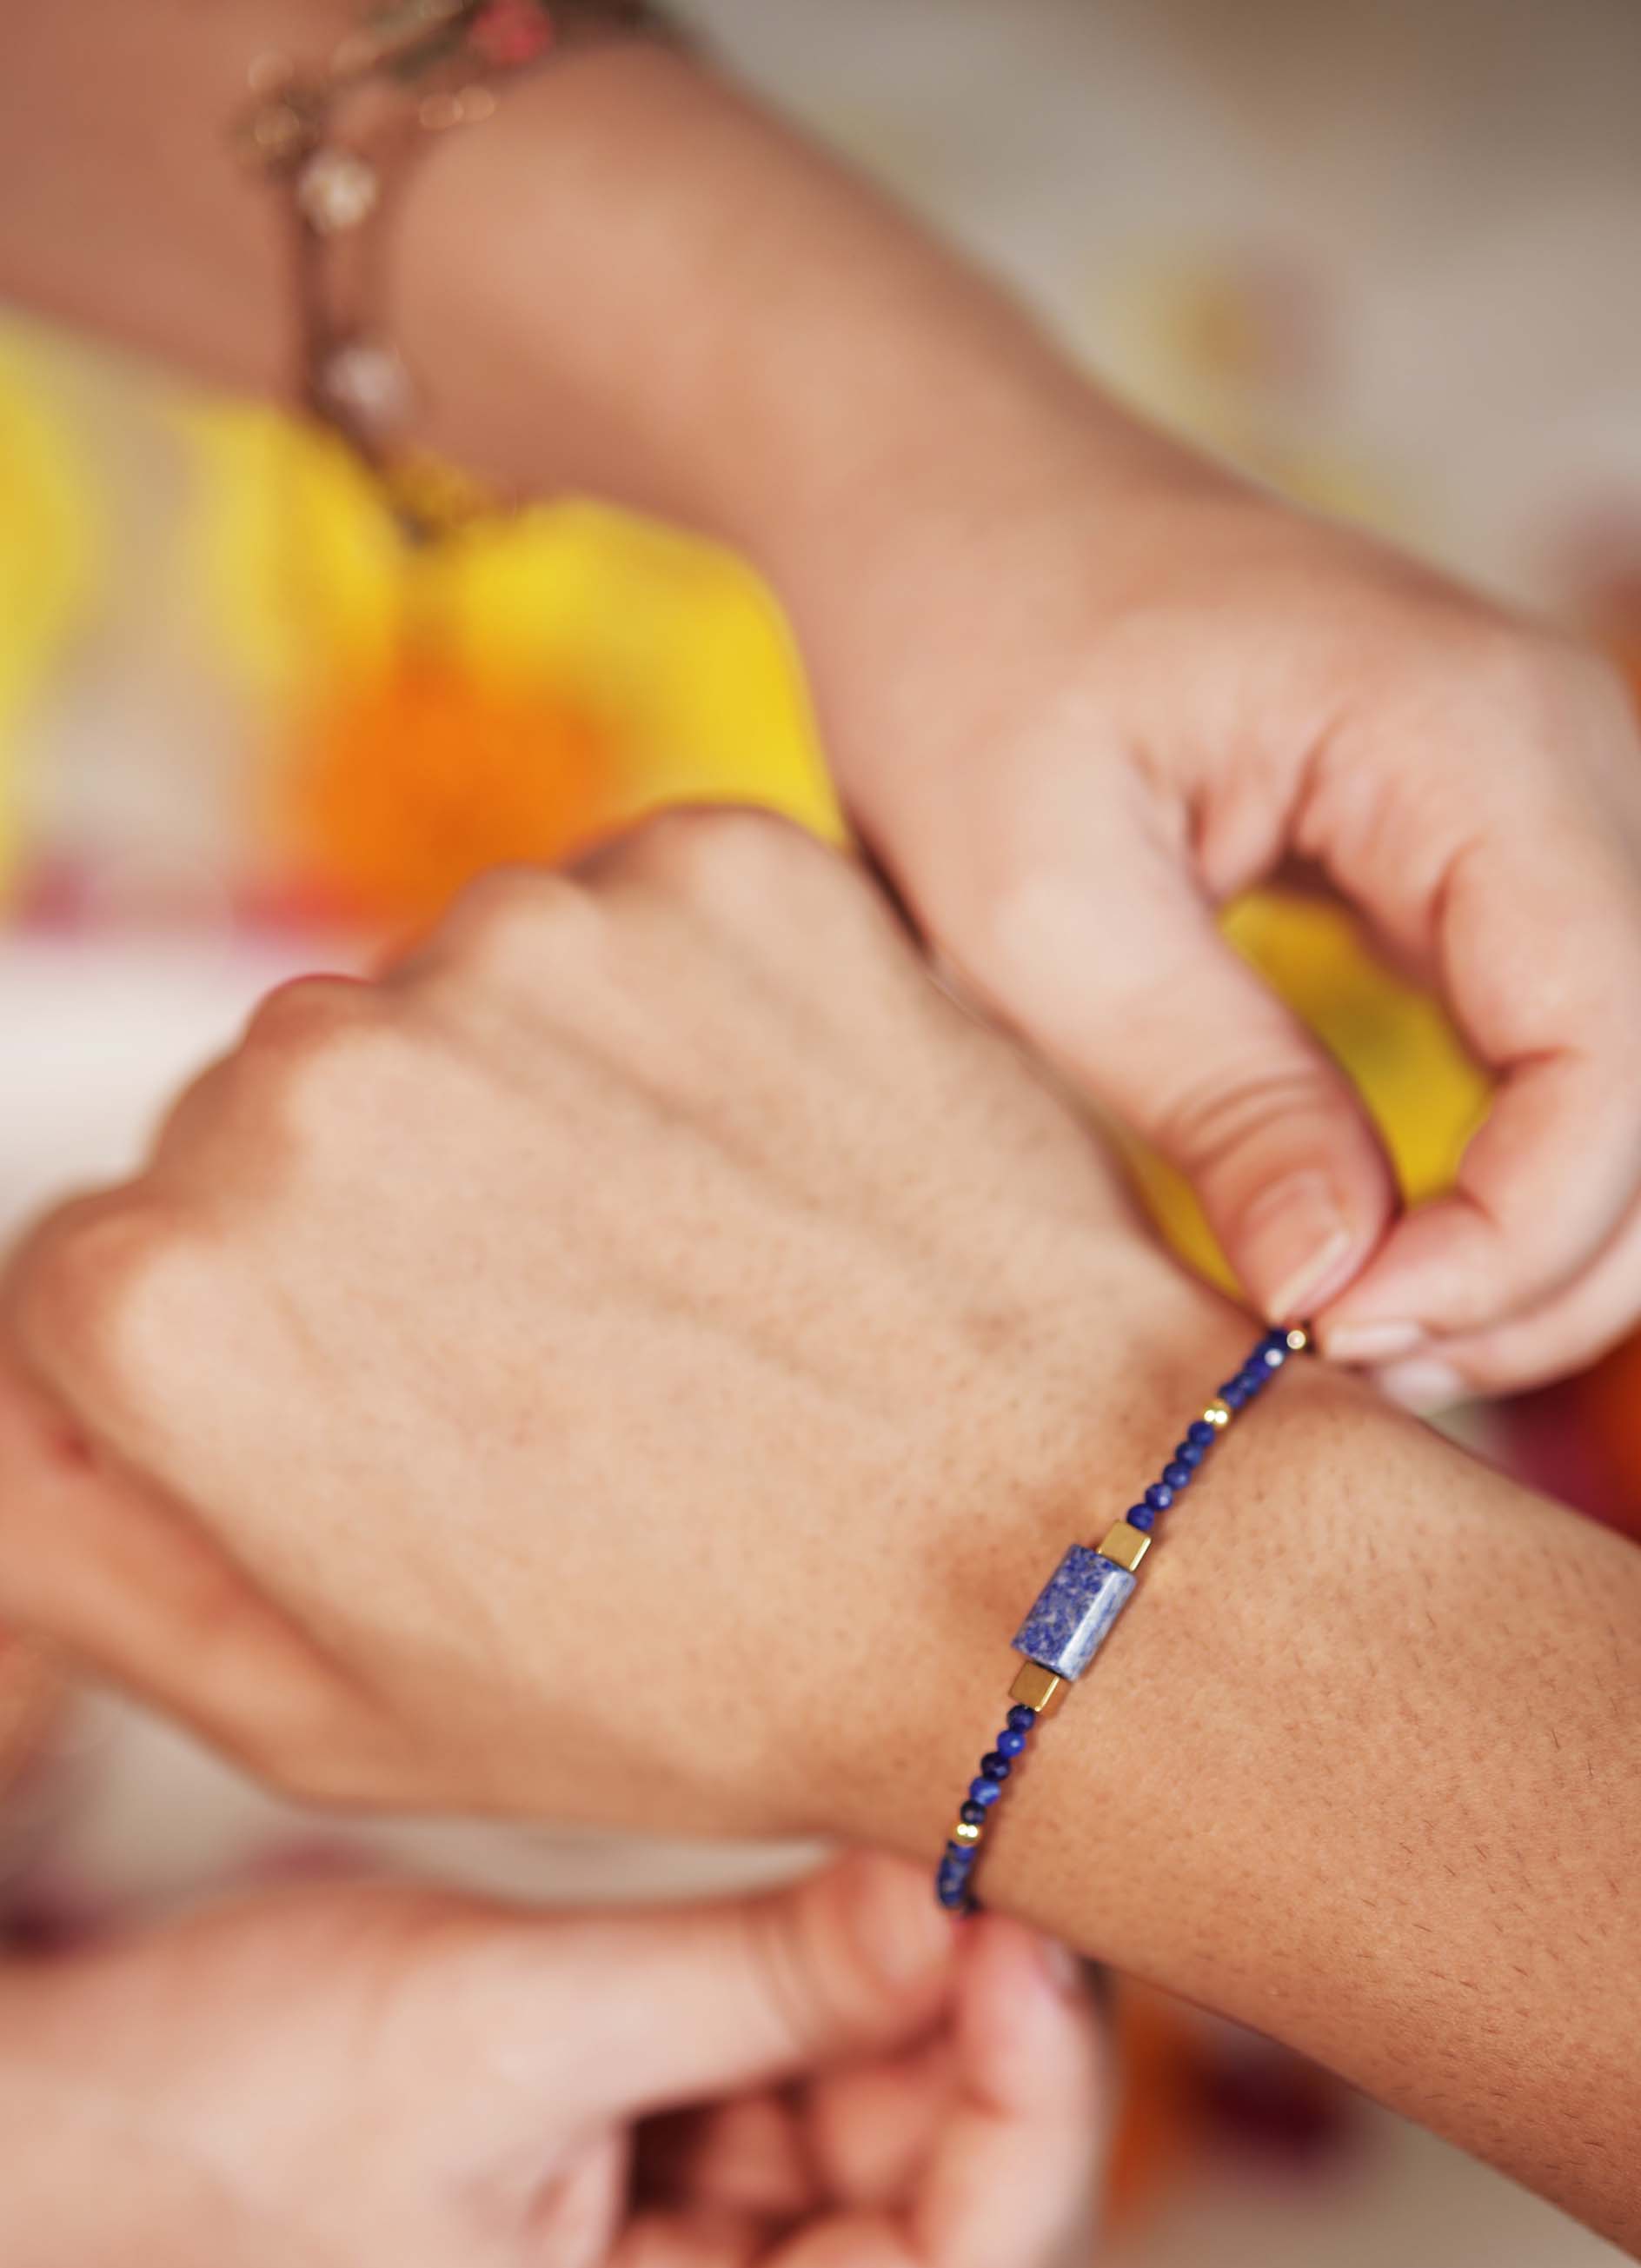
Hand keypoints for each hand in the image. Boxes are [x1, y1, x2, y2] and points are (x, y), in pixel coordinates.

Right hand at [0, 810, 1226, 1833]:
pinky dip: (692, 1022)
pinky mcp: (713, 864)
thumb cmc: (711, 1679)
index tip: (420, 1419)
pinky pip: (636, 921)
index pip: (118, 1270)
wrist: (1062, 1564)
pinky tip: (786, 1174)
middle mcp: (301, 1083)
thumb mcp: (337, 1719)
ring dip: (544, 1109)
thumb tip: (23, 1396)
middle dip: (395, 1228)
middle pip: (277, 1120)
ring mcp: (518, 947)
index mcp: (170, 1302)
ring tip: (703, 1274)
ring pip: (455, 1005)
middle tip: (583, 1357)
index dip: (276, 1366)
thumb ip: (95, 1548)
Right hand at [0, 1856, 1100, 2267]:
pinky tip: (844, 1874)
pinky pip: (794, 2058)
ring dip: (912, 1984)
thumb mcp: (503, 2033)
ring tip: (919, 1837)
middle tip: (1004, 1843)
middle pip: (947, 2193)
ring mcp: (683, 2245)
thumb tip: (954, 1899)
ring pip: (884, 2110)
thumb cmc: (233, 2112)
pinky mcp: (649, 2145)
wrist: (66, 2110)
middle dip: (987, 2028)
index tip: (1027, 1928)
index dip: (1032, 2105)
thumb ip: (744, 1979)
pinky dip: (827, 1966)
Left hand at [787, 410, 1640, 1403]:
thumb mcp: (1036, 902)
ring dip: (1539, 1240)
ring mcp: (1545, 803)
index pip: (1612, 1038)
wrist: (952, 501)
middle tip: (1342, 1357)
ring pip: (1639, 1084)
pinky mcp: (1494, 860)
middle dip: (1541, 1263)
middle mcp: (1560, 753)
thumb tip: (1337, 1285)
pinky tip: (1375, 1255)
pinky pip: (1572, 1052)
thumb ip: (1212, 1091)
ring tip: (1355, 1327)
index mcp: (1465, 733)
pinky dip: (1507, 1179)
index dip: (1514, 1231)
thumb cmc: (964, 655)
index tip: (1338, 1329)